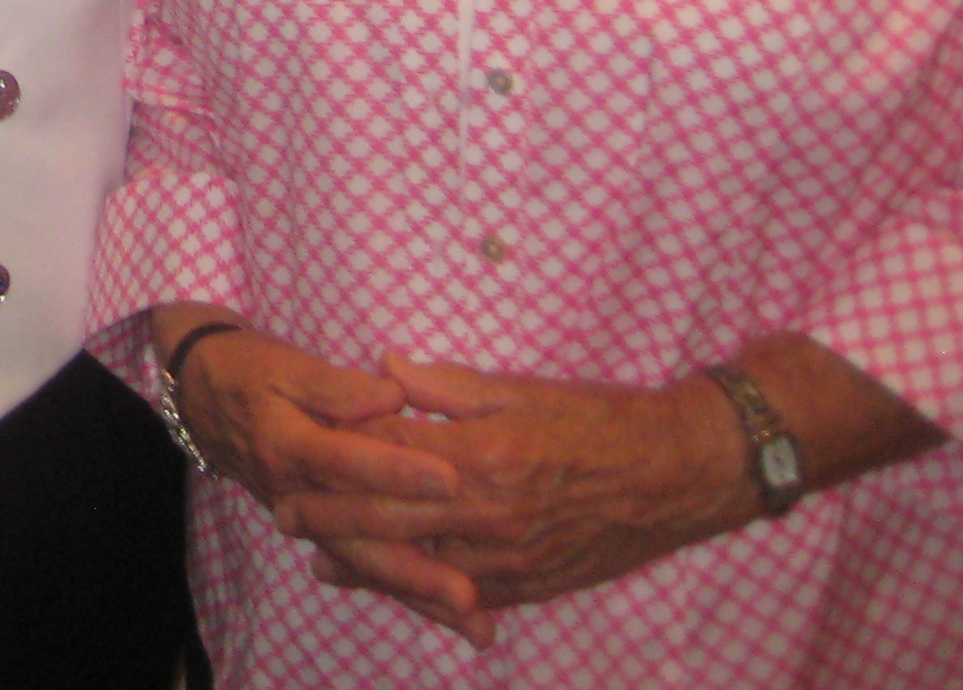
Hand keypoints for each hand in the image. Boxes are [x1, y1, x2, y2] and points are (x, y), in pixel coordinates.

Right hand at [161, 323, 481, 641]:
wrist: (200, 395)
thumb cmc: (249, 370)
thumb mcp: (286, 364)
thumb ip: (336, 384)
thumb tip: (392, 396)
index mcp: (287, 444)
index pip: (347, 461)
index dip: (397, 470)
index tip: (450, 480)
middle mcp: (295, 492)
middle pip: (358, 538)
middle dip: (416, 568)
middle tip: (468, 593)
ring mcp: (304, 517)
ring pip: (362, 563)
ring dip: (416, 593)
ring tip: (470, 619)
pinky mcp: (314, 529)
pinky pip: (358, 565)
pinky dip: (400, 588)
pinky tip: (442, 611)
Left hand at [277, 358, 750, 622]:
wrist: (676, 473)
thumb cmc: (598, 420)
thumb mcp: (518, 387)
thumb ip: (443, 386)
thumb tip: (381, 367)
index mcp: (479, 455)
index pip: (385, 458)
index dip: (335, 459)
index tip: (294, 456)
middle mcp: (487, 513)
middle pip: (389, 520)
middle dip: (331, 520)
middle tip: (285, 517)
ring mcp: (509, 556)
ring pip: (420, 567)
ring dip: (367, 566)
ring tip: (324, 564)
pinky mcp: (533, 583)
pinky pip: (466, 595)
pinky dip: (425, 594)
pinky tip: (399, 591)